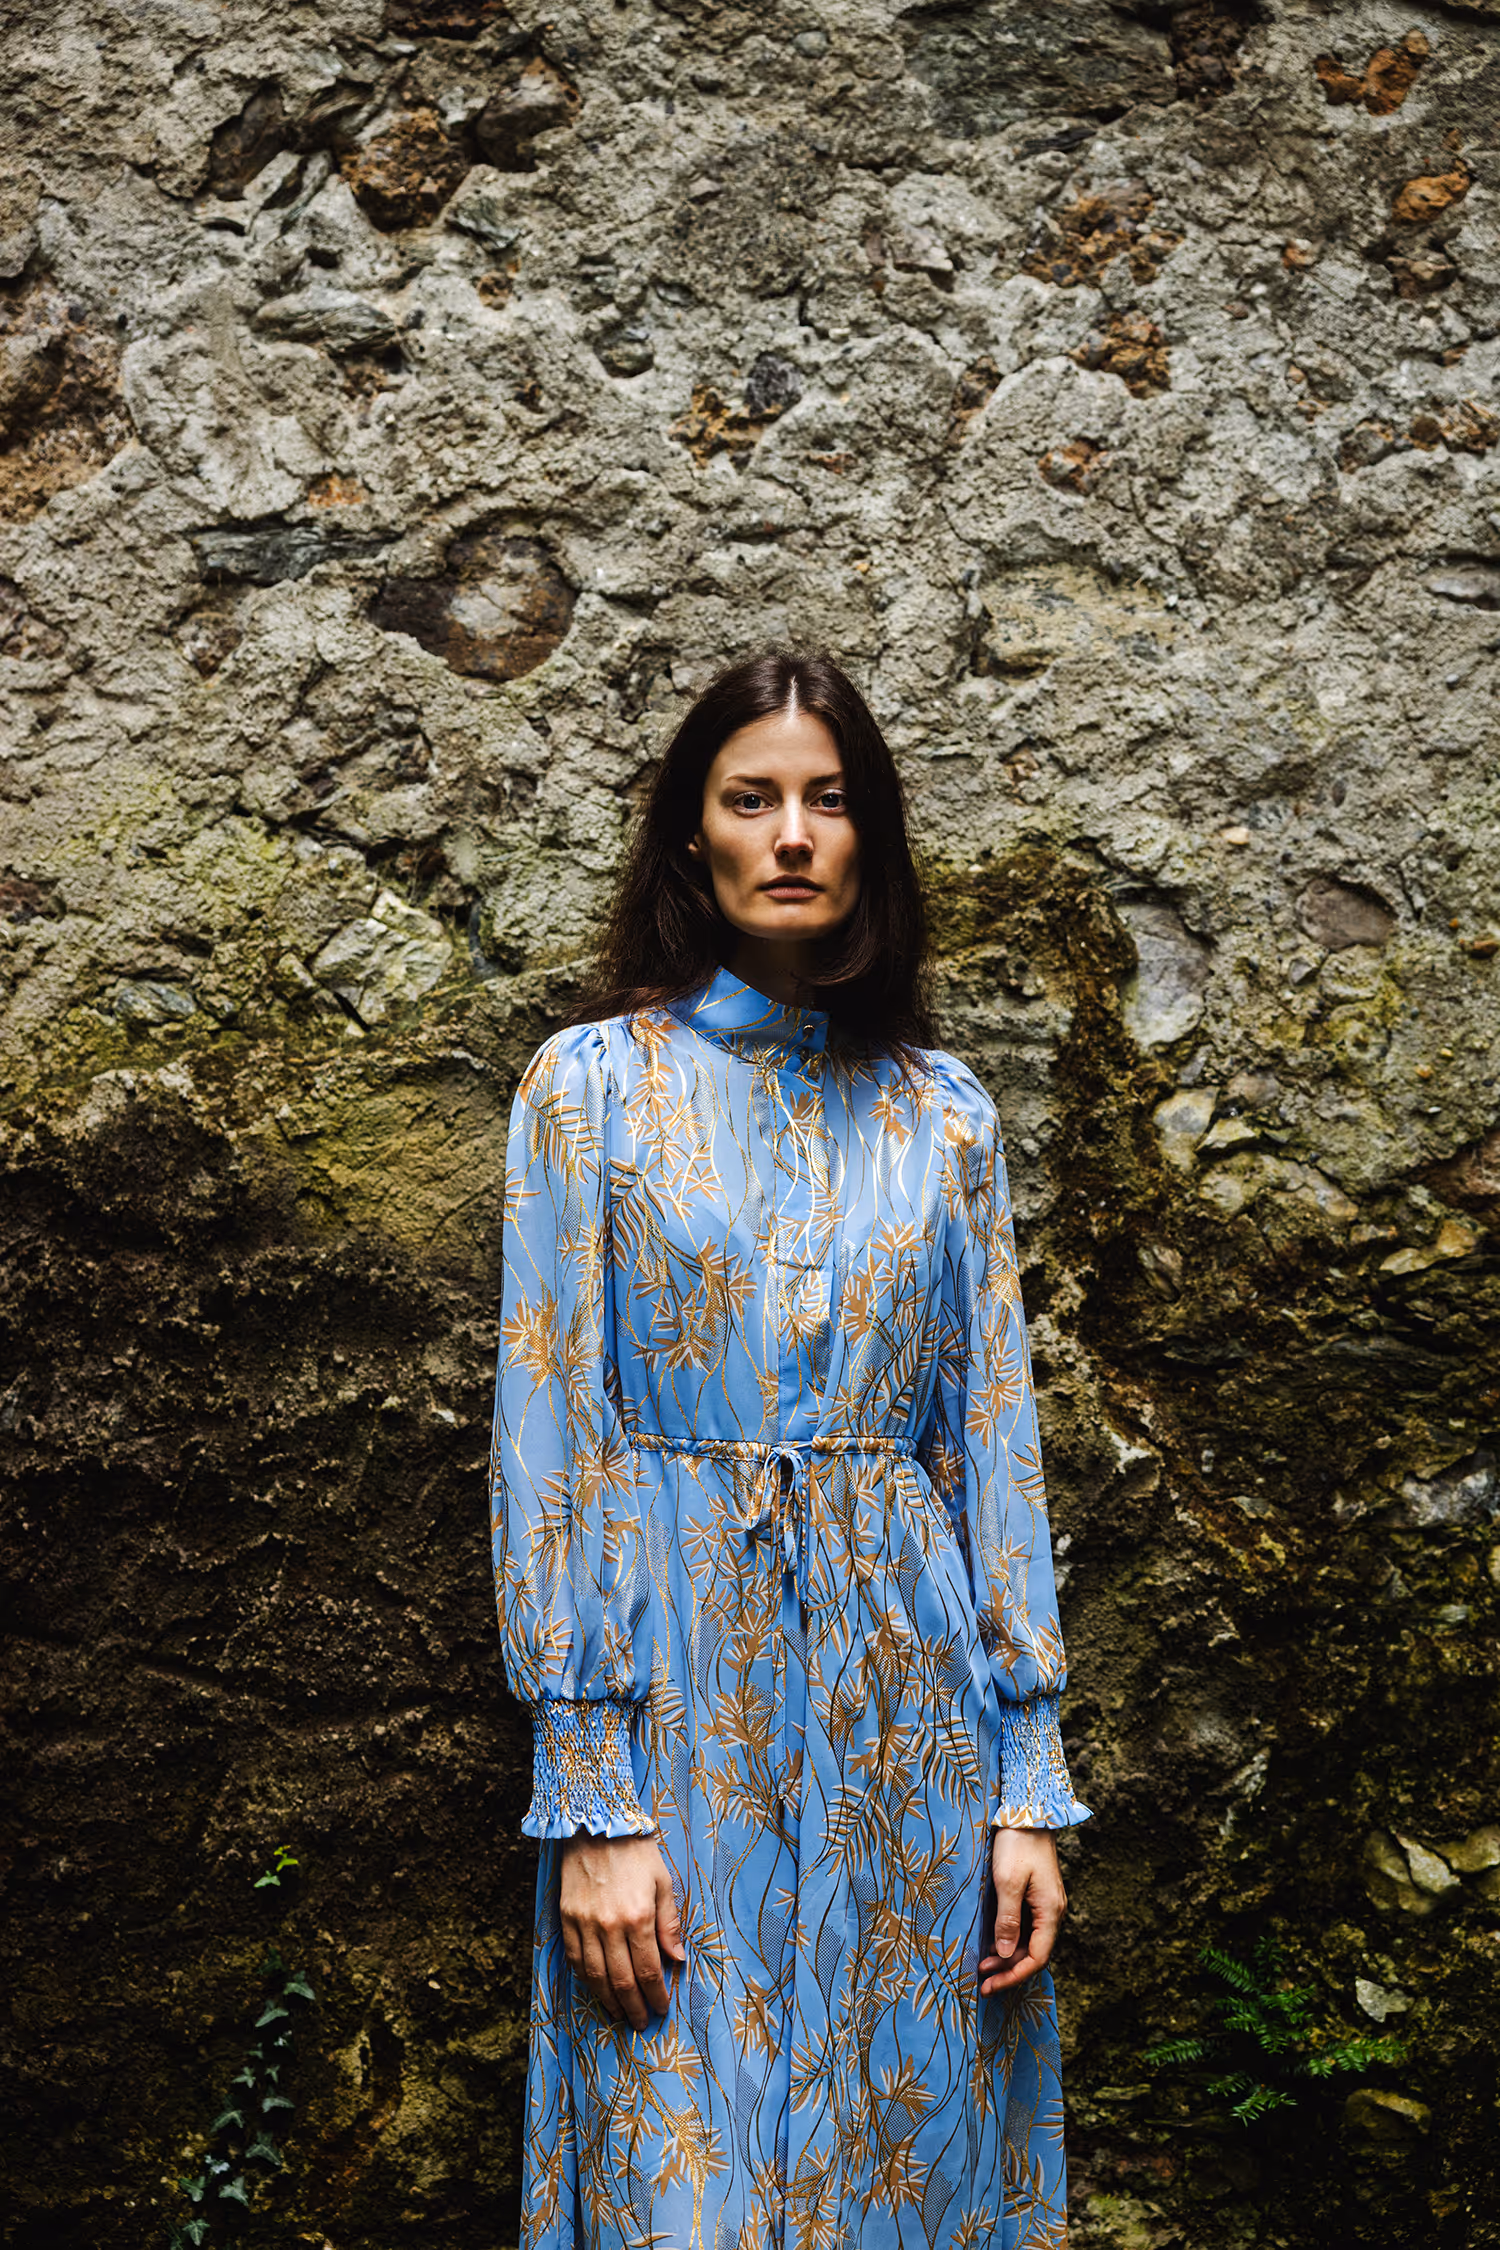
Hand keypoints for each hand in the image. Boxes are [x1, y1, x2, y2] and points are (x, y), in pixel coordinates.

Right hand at [559, 1834, 685, 2029]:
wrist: (596, 1823)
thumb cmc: (636, 1850)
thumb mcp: (663, 1882)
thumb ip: (670, 1923)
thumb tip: (678, 1959)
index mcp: (638, 1916)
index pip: (648, 1970)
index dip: (656, 1994)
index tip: (662, 2008)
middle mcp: (609, 1925)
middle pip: (621, 1980)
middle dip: (633, 2006)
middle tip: (640, 2022)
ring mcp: (584, 1923)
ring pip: (595, 1976)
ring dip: (608, 2000)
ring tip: (618, 2014)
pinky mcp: (566, 1918)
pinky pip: (575, 1959)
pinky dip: (585, 1979)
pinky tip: (595, 1989)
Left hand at [979, 1827, 1066, 1995]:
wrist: (1028, 1810)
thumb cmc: (1017, 1844)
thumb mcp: (1007, 1882)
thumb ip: (1007, 1920)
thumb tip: (1006, 1955)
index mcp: (1050, 1911)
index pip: (1038, 1958)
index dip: (1014, 1975)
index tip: (990, 1984)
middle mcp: (1052, 1912)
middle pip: (1034, 1953)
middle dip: (1009, 1970)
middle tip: (981, 1980)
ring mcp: (1046, 1904)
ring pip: (1030, 1942)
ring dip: (1008, 1956)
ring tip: (983, 1965)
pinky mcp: (1037, 1896)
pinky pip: (1027, 1928)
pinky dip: (1010, 1940)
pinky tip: (993, 1943)